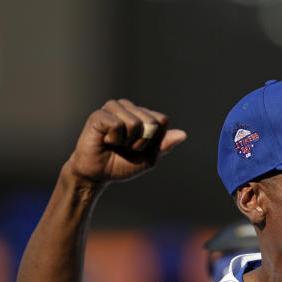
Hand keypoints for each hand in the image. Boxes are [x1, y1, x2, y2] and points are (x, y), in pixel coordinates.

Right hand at [63, 99, 186, 185]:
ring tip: (116, 143)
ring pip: (136, 123)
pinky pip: (119, 125)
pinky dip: (115, 139)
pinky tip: (106, 140)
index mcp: (142, 114)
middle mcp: (128, 107)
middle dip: (142, 142)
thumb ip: (164, 145)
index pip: (162, 120)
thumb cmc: (122, 164)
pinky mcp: (99, 114)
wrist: (98, 174)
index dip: (155, 139)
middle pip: (152, 121)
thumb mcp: (149, 158)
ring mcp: (113, 108)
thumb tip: (183, 134)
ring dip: (128, 141)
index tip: (140, 147)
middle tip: (126, 147)